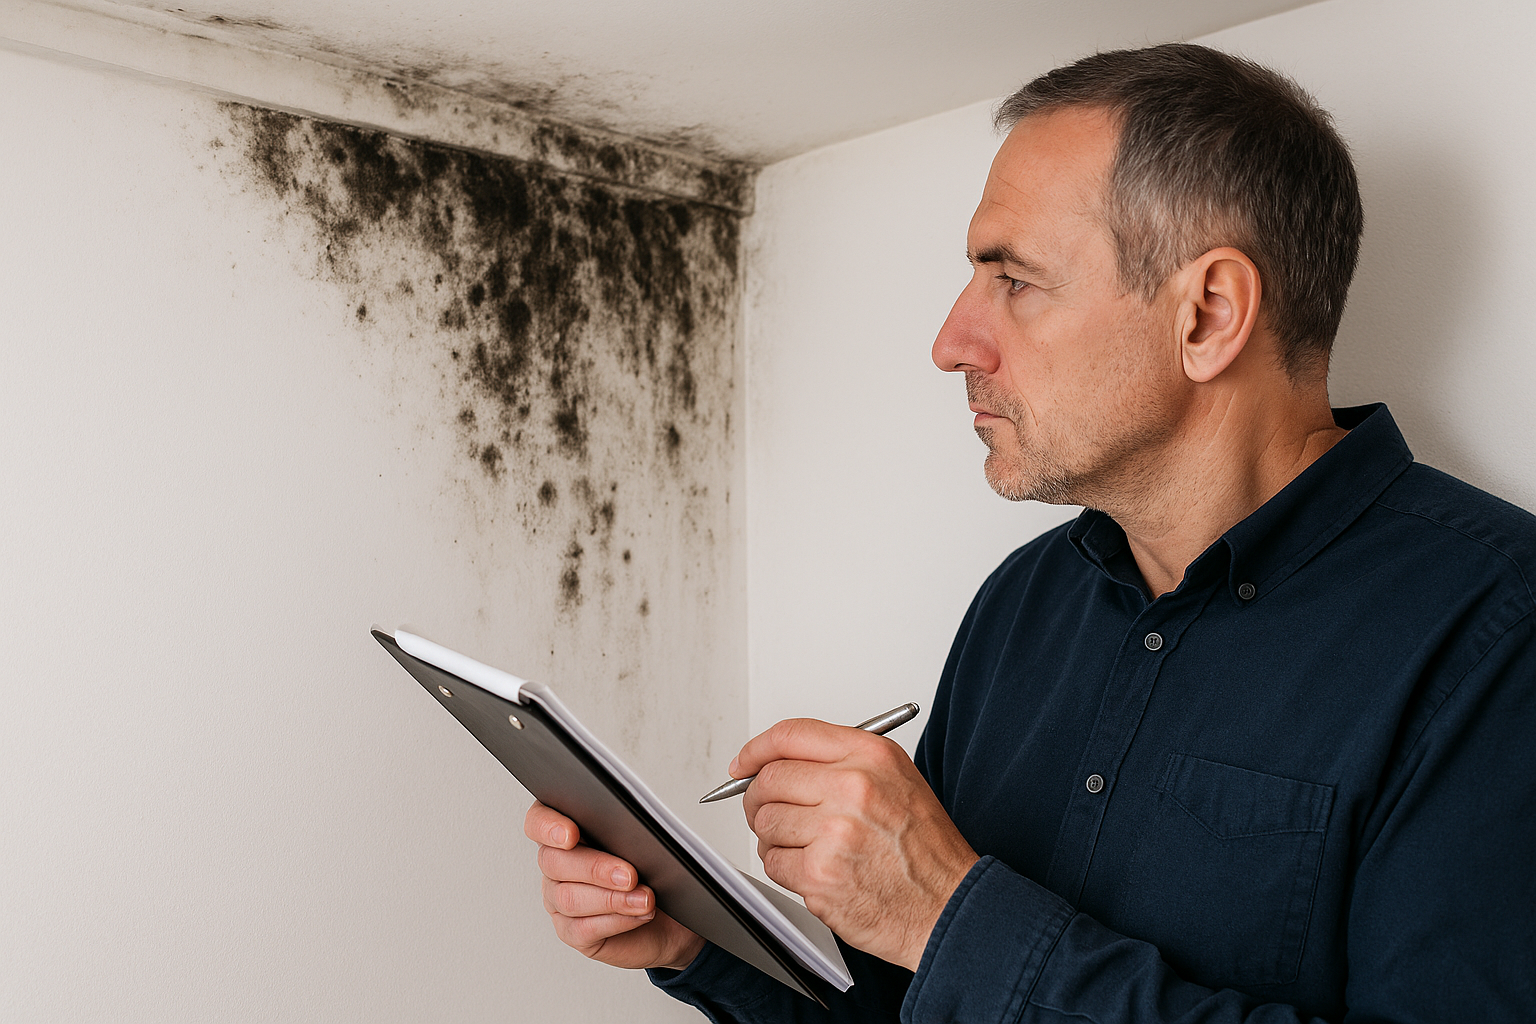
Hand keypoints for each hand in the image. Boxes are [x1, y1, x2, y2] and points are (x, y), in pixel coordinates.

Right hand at [524, 801, 705, 970]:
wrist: (669, 916)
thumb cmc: (654, 871)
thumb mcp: (644, 844)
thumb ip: (628, 832)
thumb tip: (633, 831)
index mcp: (565, 832)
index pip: (538, 821)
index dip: (548, 826)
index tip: (570, 835)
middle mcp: (556, 866)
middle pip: (553, 862)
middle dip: (595, 868)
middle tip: (630, 875)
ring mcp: (559, 900)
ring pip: (569, 898)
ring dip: (613, 898)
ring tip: (645, 899)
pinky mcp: (571, 932)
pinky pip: (583, 928)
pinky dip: (617, 920)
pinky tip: (640, 914)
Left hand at [737, 718, 978, 971]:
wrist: (950, 906)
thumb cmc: (925, 848)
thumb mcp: (897, 779)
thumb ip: (840, 762)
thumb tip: (777, 762)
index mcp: (871, 756)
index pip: (791, 735)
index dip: (756, 750)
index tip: (742, 765)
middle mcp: (853, 788)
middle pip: (768, 780)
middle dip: (757, 798)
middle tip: (765, 811)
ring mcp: (835, 832)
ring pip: (765, 823)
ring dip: (773, 837)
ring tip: (806, 847)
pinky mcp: (821, 875)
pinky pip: (773, 863)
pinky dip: (784, 868)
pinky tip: (814, 870)